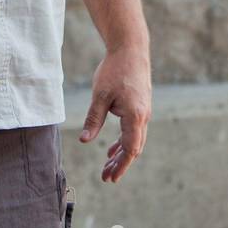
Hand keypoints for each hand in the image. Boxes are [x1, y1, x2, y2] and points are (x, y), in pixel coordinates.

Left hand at [79, 44, 150, 182]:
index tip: (111, 178)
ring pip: (134, 139)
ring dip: (121, 153)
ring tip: (106, 166)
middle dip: (120, 164)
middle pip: (134, 147)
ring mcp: (143, 111)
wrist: (131, 49)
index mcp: (135, 115)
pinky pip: (134, 129)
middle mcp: (143, 116)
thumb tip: (84, 141)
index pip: (131, 148)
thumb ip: (93, 120)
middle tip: (105, 177)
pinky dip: (123, 141)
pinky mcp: (140, 106)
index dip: (121, 165)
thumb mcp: (100, 96)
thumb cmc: (115, 70)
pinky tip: (111, 147)